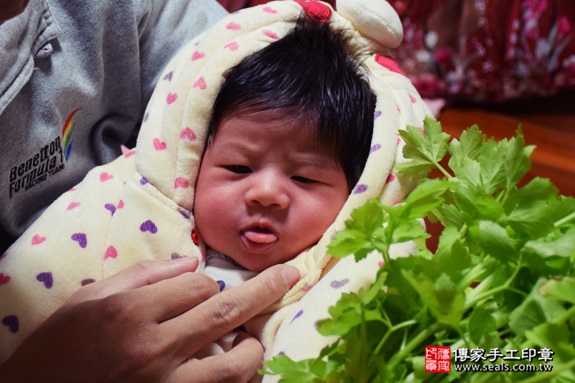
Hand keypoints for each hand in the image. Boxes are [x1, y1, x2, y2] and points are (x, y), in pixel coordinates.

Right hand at [0, 257, 299, 382]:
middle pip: (225, 310)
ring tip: (256, 338)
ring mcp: (165, 382)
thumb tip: (190, 261)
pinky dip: (237, 379)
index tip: (206, 287)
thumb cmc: (58, 349)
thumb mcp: (88, 300)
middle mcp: (152, 344)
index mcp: (130, 310)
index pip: (195, 284)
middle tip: (290, 275)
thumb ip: (141, 276)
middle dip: (265, 288)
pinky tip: (237, 367)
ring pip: (234, 358)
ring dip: (253, 345)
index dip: (208, 282)